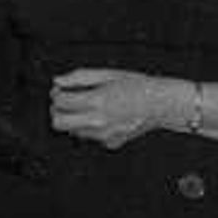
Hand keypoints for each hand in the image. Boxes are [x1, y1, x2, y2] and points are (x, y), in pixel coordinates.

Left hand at [47, 68, 176, 150]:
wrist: (161, 104)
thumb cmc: (136, 85)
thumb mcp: (108, 74)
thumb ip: (79, 77)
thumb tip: (57, 81)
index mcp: (97, 101)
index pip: (60, 101)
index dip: (56, 93)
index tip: (61, 89)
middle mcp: (98, 121)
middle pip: (58, 124)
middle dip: (56, 111)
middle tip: (65, 102)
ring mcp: (103, 136)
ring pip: (72, 132)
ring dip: (73, 119)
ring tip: (87, 107)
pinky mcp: (110, 143)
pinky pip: (89, 137)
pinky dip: (89, 128)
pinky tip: (103, 116)